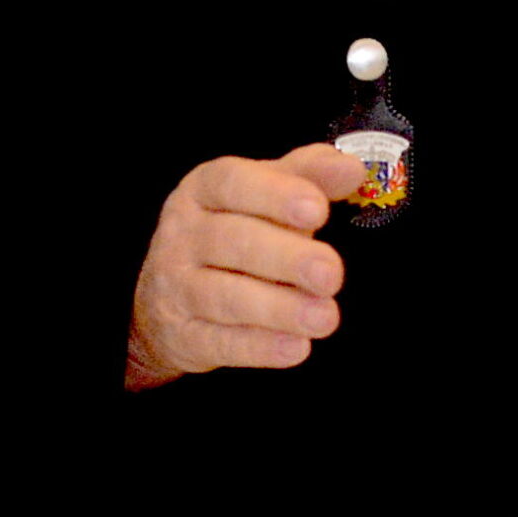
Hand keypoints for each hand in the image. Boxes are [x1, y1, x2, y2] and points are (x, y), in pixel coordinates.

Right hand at [127, 142, 367, 388]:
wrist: (166, 297)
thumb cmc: (232, 231)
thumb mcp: (263, 194)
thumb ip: (308, 175)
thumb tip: (352, 169)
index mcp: (204, 189)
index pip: (232, 183)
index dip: (275, 195)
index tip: (318, 210)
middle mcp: (183, 234)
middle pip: (232, 242)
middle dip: (285, 258)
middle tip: (330, 273)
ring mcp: (176, 287)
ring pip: (225, 297)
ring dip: (279, 308)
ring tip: (325, 317)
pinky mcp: (182, 336)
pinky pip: (220, 342)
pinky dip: (259, 347)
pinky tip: (297, 346)